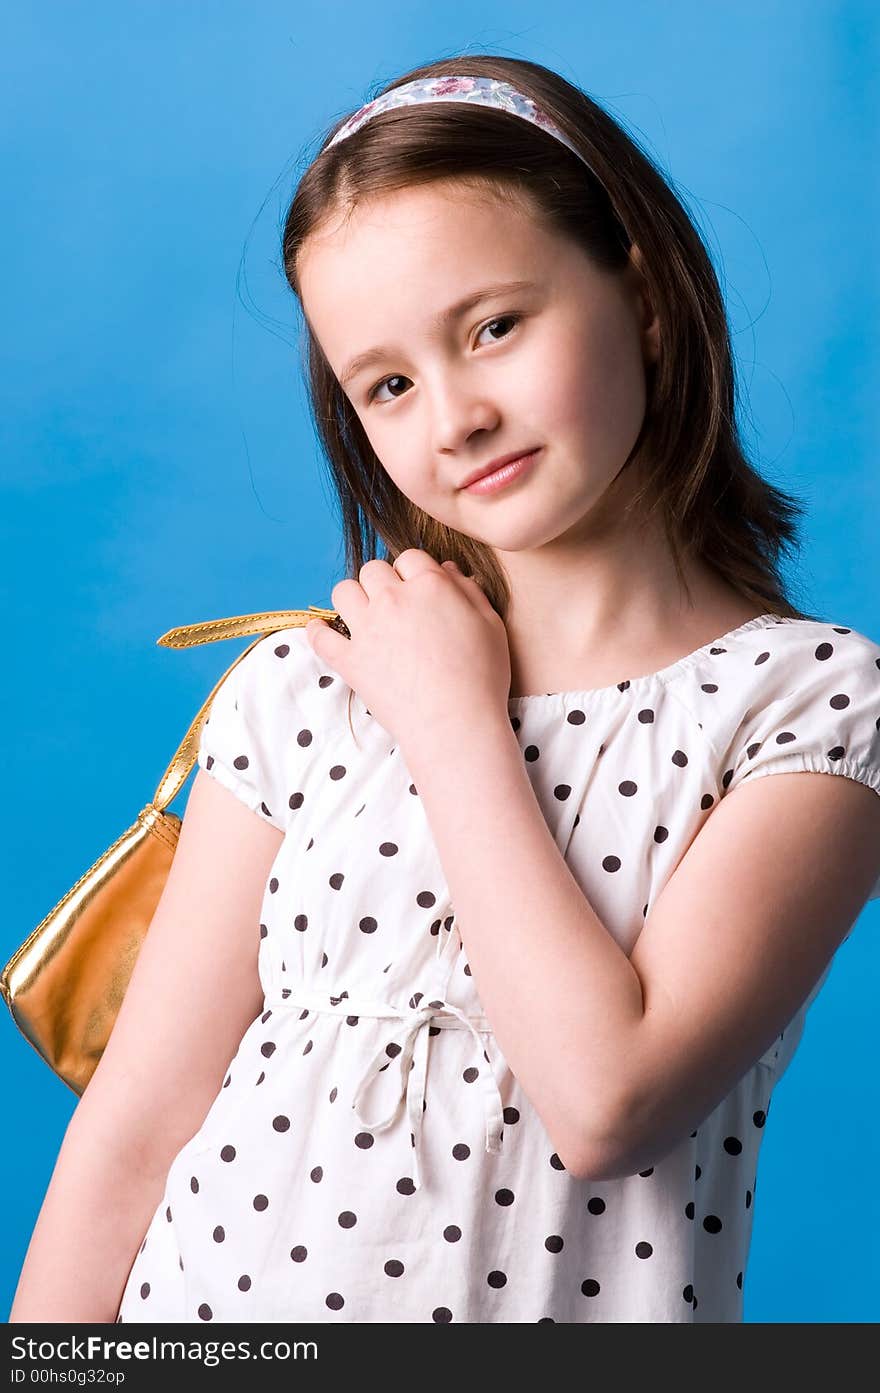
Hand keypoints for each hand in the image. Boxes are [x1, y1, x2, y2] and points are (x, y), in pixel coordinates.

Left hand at [304, 549, 511, 754]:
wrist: (456, 725)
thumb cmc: (481, 678)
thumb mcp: (491, 625)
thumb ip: (469, 591)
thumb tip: (449, 569)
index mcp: (430, 585)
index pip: (410, 557)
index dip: (414, 571)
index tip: (418, 589)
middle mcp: (393, 599)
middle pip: (373, 570)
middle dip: (383, 582)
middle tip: (394, 605)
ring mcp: (367, 629)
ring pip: (343, 591)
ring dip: (353, 598)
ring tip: (364, 615)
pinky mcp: (349, 660)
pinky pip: (320, 636)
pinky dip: (318, 632)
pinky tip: (325, 632)